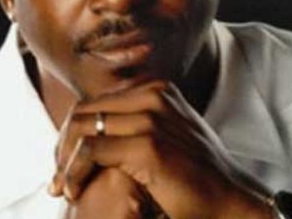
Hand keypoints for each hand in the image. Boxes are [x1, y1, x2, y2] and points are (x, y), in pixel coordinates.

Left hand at [50, 81, 272, 218]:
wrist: (233, 201)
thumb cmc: (198, 176)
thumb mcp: (168, 136)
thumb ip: (136, 124)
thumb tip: (97, 131)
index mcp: (157, 90)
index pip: (96, 102)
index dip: (73, 132)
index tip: (65, 162)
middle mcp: (154, 96)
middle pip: (84, 111)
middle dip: (63, 145)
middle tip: (58, 177)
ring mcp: (152, 117)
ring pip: (82, 129)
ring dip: (65, 161)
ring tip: (63, 187)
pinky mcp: (149, 145)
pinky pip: (91, 151)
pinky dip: (75, 172)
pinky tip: (75, 190)